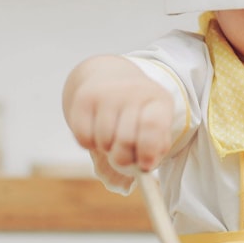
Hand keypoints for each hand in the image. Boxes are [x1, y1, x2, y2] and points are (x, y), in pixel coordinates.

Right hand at [62, 56, 174, 179]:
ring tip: (112, 138)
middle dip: (124, 158)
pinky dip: (90, 144)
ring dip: (107, 150)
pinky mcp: (84, 98)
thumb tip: (145, 166)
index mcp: (159, 100)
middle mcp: (134, 91)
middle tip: (125, 156)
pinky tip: (97, 132)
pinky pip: (84, 138)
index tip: (144, 165)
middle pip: (126, 139)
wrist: (110, 76)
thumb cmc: (138, 113)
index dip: (148, 151)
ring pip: (104, 141)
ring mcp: (107, 92)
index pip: (153, 125)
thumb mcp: (157, 125)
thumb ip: (156, 150)